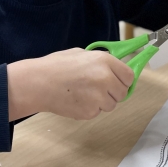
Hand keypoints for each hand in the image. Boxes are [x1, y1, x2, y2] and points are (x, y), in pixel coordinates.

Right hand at [7, 48, 135, 120]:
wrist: (38, 83)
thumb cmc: (56, 66)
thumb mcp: (81, 54)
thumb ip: (101, 62)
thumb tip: (114, 70)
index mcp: (105, 61)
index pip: (129, 76)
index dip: (124, 80)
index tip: (118, 82)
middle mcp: (105, 78)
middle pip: (122, 93)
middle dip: (113, 92)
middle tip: (97, 89)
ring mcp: (99, 97)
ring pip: (111, 105)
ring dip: (101, 102)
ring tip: (82, 93)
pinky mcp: (90, 112)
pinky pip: (96, 112)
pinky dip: (89, 109)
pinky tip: (76, 100)